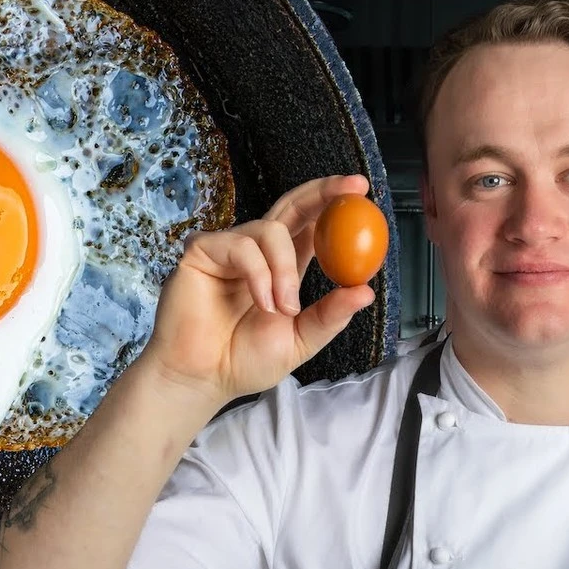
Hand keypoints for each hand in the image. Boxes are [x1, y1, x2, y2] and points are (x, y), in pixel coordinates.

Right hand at [139, 174, 376, 406]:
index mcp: (283, 267)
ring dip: (285, 269)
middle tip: (354, 189)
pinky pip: (241, 246)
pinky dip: (259, 274)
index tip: (363, 190)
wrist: (202, 379)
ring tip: (282, 308)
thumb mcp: (300, 340)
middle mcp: (257, 251)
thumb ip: (330, 315)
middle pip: (291, 205)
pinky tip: (260, 303)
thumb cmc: (243, 361)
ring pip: (269, 230)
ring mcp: (228, 249)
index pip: (311, 224)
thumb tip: (366, 291)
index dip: (334, 204)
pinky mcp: (202, 252)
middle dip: (324, 192)